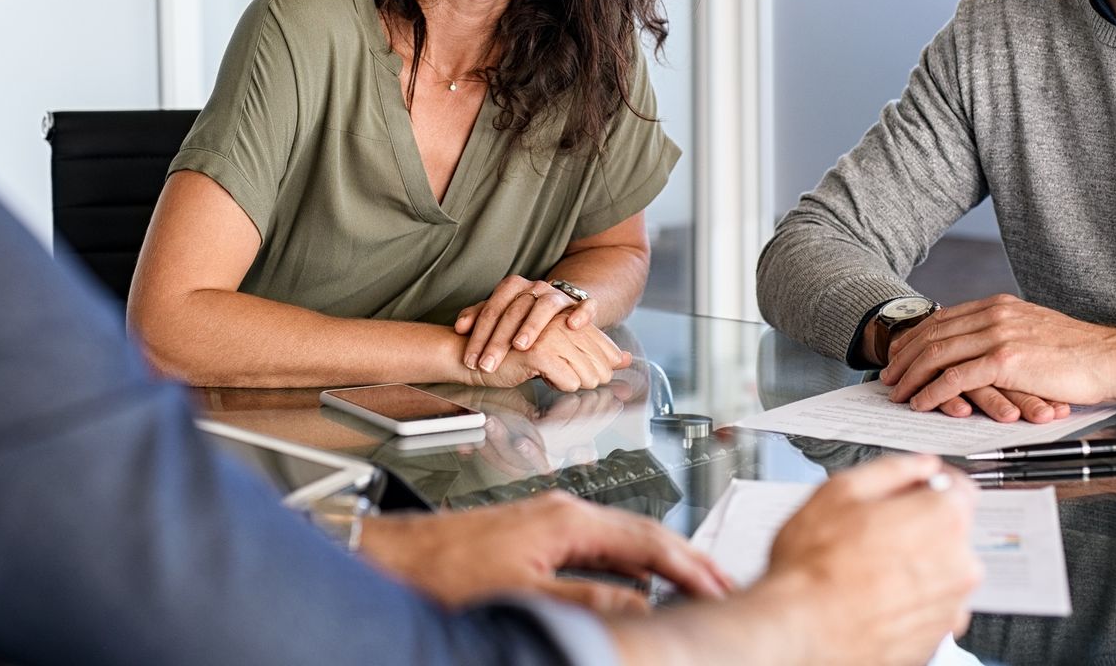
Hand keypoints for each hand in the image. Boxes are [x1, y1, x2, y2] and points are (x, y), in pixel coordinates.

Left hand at [359, 491, 731, 613]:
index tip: (720, 587)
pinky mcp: (536, 532)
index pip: (647, 541)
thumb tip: (641, 604)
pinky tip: (637, 584)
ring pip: (623, 539)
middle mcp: (563, 510)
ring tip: (693, 586)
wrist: (393, 556)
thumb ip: (587, 600)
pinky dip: (630, 564)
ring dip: (660, 563)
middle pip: (643, 533)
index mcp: (567, 520)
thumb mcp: (524, 594)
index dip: (689, 566)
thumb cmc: (443, 570)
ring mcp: (550, 518)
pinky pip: (600, 546)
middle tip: (723, 585)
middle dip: (686, 560)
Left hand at [456, 275, 596, 371]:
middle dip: (498, 340)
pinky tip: (572, 326)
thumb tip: (460, 327)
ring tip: (520, 346)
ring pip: (546, 306)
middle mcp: (536, 288)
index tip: (471, 360)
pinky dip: (580, 314)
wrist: (560, 305)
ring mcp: (559, 295)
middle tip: (487, 364)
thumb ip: (478, 317)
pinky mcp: (581, 304)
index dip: (479, 335)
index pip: (492, 309)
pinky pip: (585, 305)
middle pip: (515, 310)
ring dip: (532, 326)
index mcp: (513, 287)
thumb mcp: (500, 314)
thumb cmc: (525, 315)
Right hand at [460, 318, 631, 392]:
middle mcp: (560, 320)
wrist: (469, 354)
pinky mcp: (538, 352)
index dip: (605, 361)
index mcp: (564, 315)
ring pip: (586, 372)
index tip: (606, 372)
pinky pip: (568, 380)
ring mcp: (550, 334)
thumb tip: (627, 359)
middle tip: (580, 382)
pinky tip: (545, 380)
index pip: (601, 341)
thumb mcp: (555, 349)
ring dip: (576, 383)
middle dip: (594, 376)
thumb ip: (590, 351)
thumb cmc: (510, 353)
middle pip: (598, 359)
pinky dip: (561, 386)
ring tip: (558, 380)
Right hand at [755, 455, 981, 665]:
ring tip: (869, 568)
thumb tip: (917, 466)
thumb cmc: (814, 566)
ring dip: (916, 565)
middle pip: (950, 531)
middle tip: (875, 531)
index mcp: (942, 520)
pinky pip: (930, 607)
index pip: (960, 488)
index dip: (931, 484)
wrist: (801, 628)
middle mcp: (958, 565)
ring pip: (940, 571)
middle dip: (920, 526)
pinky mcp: (936, 638)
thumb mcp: (841, 491)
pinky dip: (910, 600)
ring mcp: (950, 607)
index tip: (914, 488)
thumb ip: (892, 470)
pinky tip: (875, 595)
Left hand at [879, 294, 1115, 419]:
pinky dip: (932, 391)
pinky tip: (921, 403)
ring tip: (896, 393)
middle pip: (932, 334)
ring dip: (911, 376)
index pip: (942, 319)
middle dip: (904, 357)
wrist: (1112, 357)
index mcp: (998, 305)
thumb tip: (977, 349)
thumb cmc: (1077, 354)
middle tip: (887, 378)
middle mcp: (993, 314)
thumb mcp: (1032, 332)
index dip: (914, 338)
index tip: (898, 355)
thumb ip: (1002, 335)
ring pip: (937, 354)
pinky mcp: (1006, 360)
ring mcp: (998, 335)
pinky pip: (956, 377)